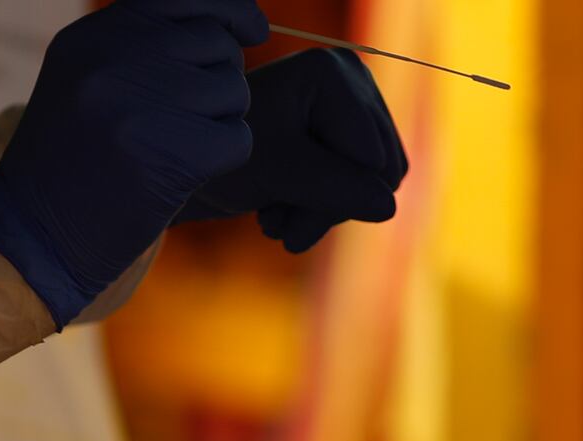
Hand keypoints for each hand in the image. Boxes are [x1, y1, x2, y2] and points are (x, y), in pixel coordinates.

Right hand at [0, 0, 267, 326]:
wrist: (40, 228)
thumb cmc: (80, 157)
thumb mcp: (94, 78)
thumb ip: (149, 45)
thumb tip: (233, 26)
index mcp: (97, 34)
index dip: (229, 11)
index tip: (254, 29)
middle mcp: (116, 58)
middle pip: (219, 48)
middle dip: (221, 82)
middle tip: (187, 120)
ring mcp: (142, 103)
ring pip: (234, 92)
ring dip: (223, 122)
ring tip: (178, 146)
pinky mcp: (172, 152)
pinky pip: (238, 139)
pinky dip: (226, 159)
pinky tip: (187, 172)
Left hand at [174, 48, 407, 252]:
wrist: (194, 160)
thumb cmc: (225, 159)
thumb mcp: (277, 174)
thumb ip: (334, 188)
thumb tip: (389, 208)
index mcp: (333, 74)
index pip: (373, 160)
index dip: (334, 201)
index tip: (275, 218)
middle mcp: (354, 81)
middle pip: (382, 171)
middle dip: (328, 208)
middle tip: (276, 225)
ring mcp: (356, 106)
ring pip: (378, 184)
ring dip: (325, 213)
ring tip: (278, 217)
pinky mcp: (354, 132)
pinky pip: (369, 185)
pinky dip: (329, 207)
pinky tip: (290, 207)